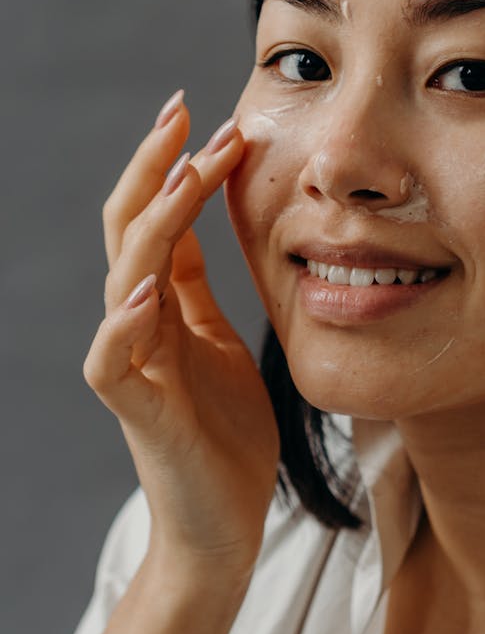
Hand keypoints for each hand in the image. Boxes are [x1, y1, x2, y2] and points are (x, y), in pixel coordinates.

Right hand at [83, 90, 279, 580]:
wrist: (221, 522)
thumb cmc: (221, 429)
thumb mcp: (213, 336)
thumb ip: (193, 284)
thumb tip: (194, 219)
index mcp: (159, 306)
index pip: (152, 218)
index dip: (168, 164)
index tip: (198, 112)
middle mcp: (138, 326)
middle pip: (128, 231)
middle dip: (153, 168)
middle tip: (183, 111)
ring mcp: (134, 367)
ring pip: (122, 280)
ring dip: (153, 223)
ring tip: (183, 171)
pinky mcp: (141, 413)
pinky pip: (113, 363)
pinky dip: (124, 325)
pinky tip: (147, 287)